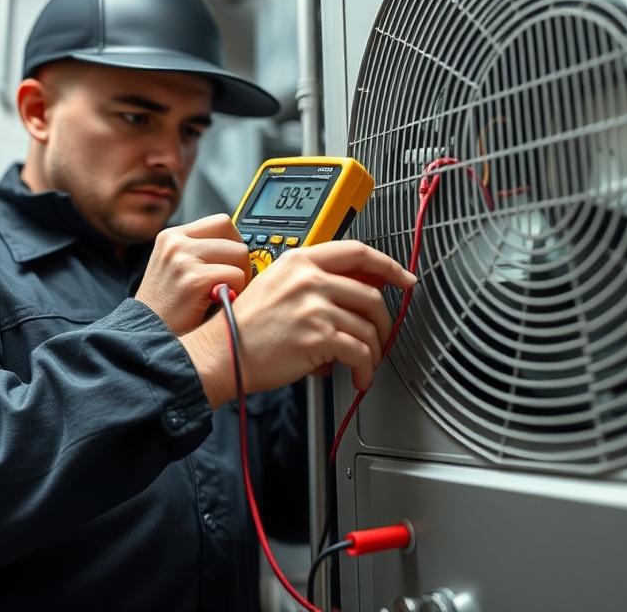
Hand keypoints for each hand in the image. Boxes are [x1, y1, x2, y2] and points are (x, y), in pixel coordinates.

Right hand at [135, 213, 249, 334]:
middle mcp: (176, 242)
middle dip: (240, 260)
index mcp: (172, 236)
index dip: (234, 243)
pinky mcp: (194, 279)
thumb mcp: (176, 268)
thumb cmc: (167, 308)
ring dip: (240, 277)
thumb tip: (241, 247)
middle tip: (231, 281)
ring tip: (223, 292)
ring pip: (240, 254)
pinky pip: (237, 276)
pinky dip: (236, 291)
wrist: (148, 336)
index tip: (232, 262)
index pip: (221, 222)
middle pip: (233, 235)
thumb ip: (201, 251)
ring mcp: (183, 259)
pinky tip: (219, 302)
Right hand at [180, 240, 416, 406]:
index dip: (388, 265)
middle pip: (371, 293)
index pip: (357, 251)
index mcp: (300, 260)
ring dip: (374, 352)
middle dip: (384, 321)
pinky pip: (360, 352)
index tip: (403, 278)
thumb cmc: (244, 327)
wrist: (222, 353)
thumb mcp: (276, 286)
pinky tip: (358, 376)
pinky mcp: (319, 335)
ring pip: (369, 327)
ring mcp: (315, 305)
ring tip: (364, 364)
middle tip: (381, 336)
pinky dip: (365, 369)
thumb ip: (312, 283)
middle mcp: (309, 278)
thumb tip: (354, 295)